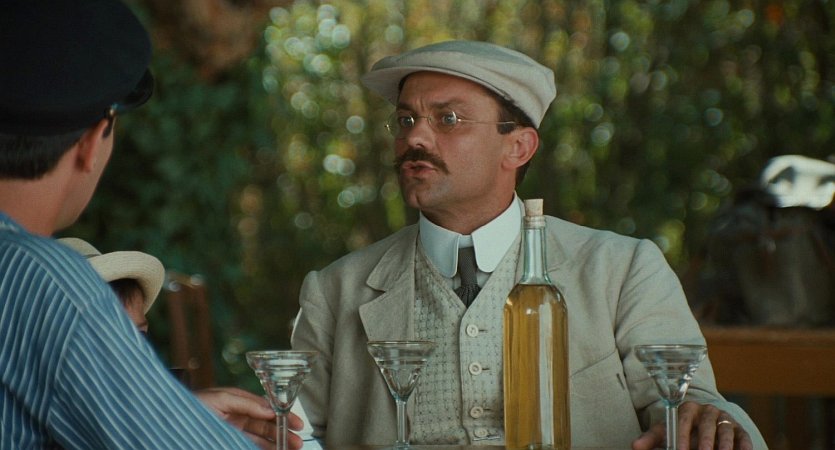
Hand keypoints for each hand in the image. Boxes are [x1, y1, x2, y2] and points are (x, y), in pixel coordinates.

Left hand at [195, 386, 303, 449]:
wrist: (165, 423)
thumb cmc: (189, 406)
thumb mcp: (219, 398)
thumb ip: (245, 402)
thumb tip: (270, 408)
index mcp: (234, 403)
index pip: (264, 409)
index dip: (281, 416)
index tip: (297, 423)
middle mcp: (234, 419)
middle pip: (265, 426)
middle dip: (282, 432)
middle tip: (298, 441)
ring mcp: (230, 434)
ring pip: (259, 440)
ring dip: (275, 444)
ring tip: (291, 448)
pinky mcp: (226, 443)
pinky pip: (248, 447)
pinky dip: (261, 449)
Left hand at [631, 401, 753, 449]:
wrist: (706, 430)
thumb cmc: (682, 433)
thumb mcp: (666, 434)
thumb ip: (652, 439)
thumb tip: (635, 446)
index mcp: (687, 409)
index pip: (683, 420)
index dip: (682, 436)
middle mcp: (707, 411)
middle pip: (706, 424)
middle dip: (705, 441)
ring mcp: (724, 419)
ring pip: (725, 430)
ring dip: (724, 445)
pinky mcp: (739, 429)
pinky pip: (742, 437)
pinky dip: (743, 446)